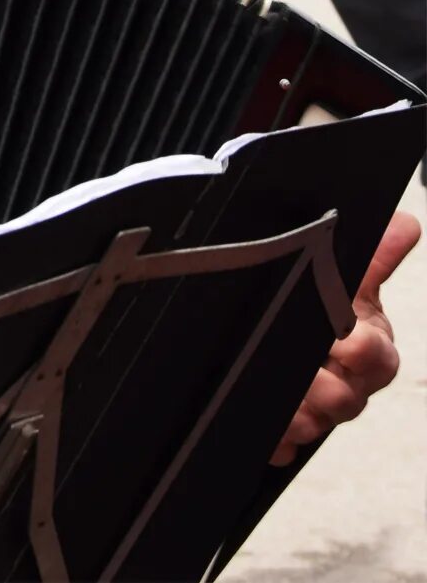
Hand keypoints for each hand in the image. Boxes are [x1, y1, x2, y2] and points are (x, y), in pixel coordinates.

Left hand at [270, 209, 420, 465]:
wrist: (282, 329)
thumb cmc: (326, 307)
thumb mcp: (348, 278)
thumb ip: (373, 255)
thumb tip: (406, 224)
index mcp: (366, 347)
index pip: (377, 358)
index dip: (364, 350)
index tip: (348, 340)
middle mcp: (345, 383)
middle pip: (346, 398)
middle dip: (326, 388)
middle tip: (310, 377)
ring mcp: (315, 410)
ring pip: (311, 423)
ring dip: (295, 412)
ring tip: (279, 399)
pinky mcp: (283, 430)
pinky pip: (279, 443)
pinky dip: (271, 436)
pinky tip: (260, 425)